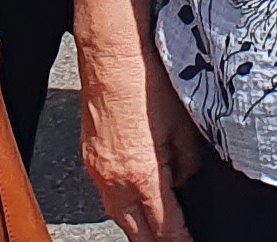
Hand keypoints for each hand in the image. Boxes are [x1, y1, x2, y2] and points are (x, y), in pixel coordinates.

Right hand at [76, 45, 197, 241]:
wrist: (110, 53)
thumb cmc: (146, 81)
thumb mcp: (184, 128)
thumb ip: (187, 166)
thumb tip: (183, 180)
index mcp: (142, 176)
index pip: (165, 230)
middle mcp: (114, 180)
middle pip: (137, 234)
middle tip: (177, 240)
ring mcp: (97, 170)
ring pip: (119, 217)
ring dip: (139, 228)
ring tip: (158, 229)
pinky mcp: (88, 156)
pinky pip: (107, 195)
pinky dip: (124, 206)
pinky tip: (136, 200)